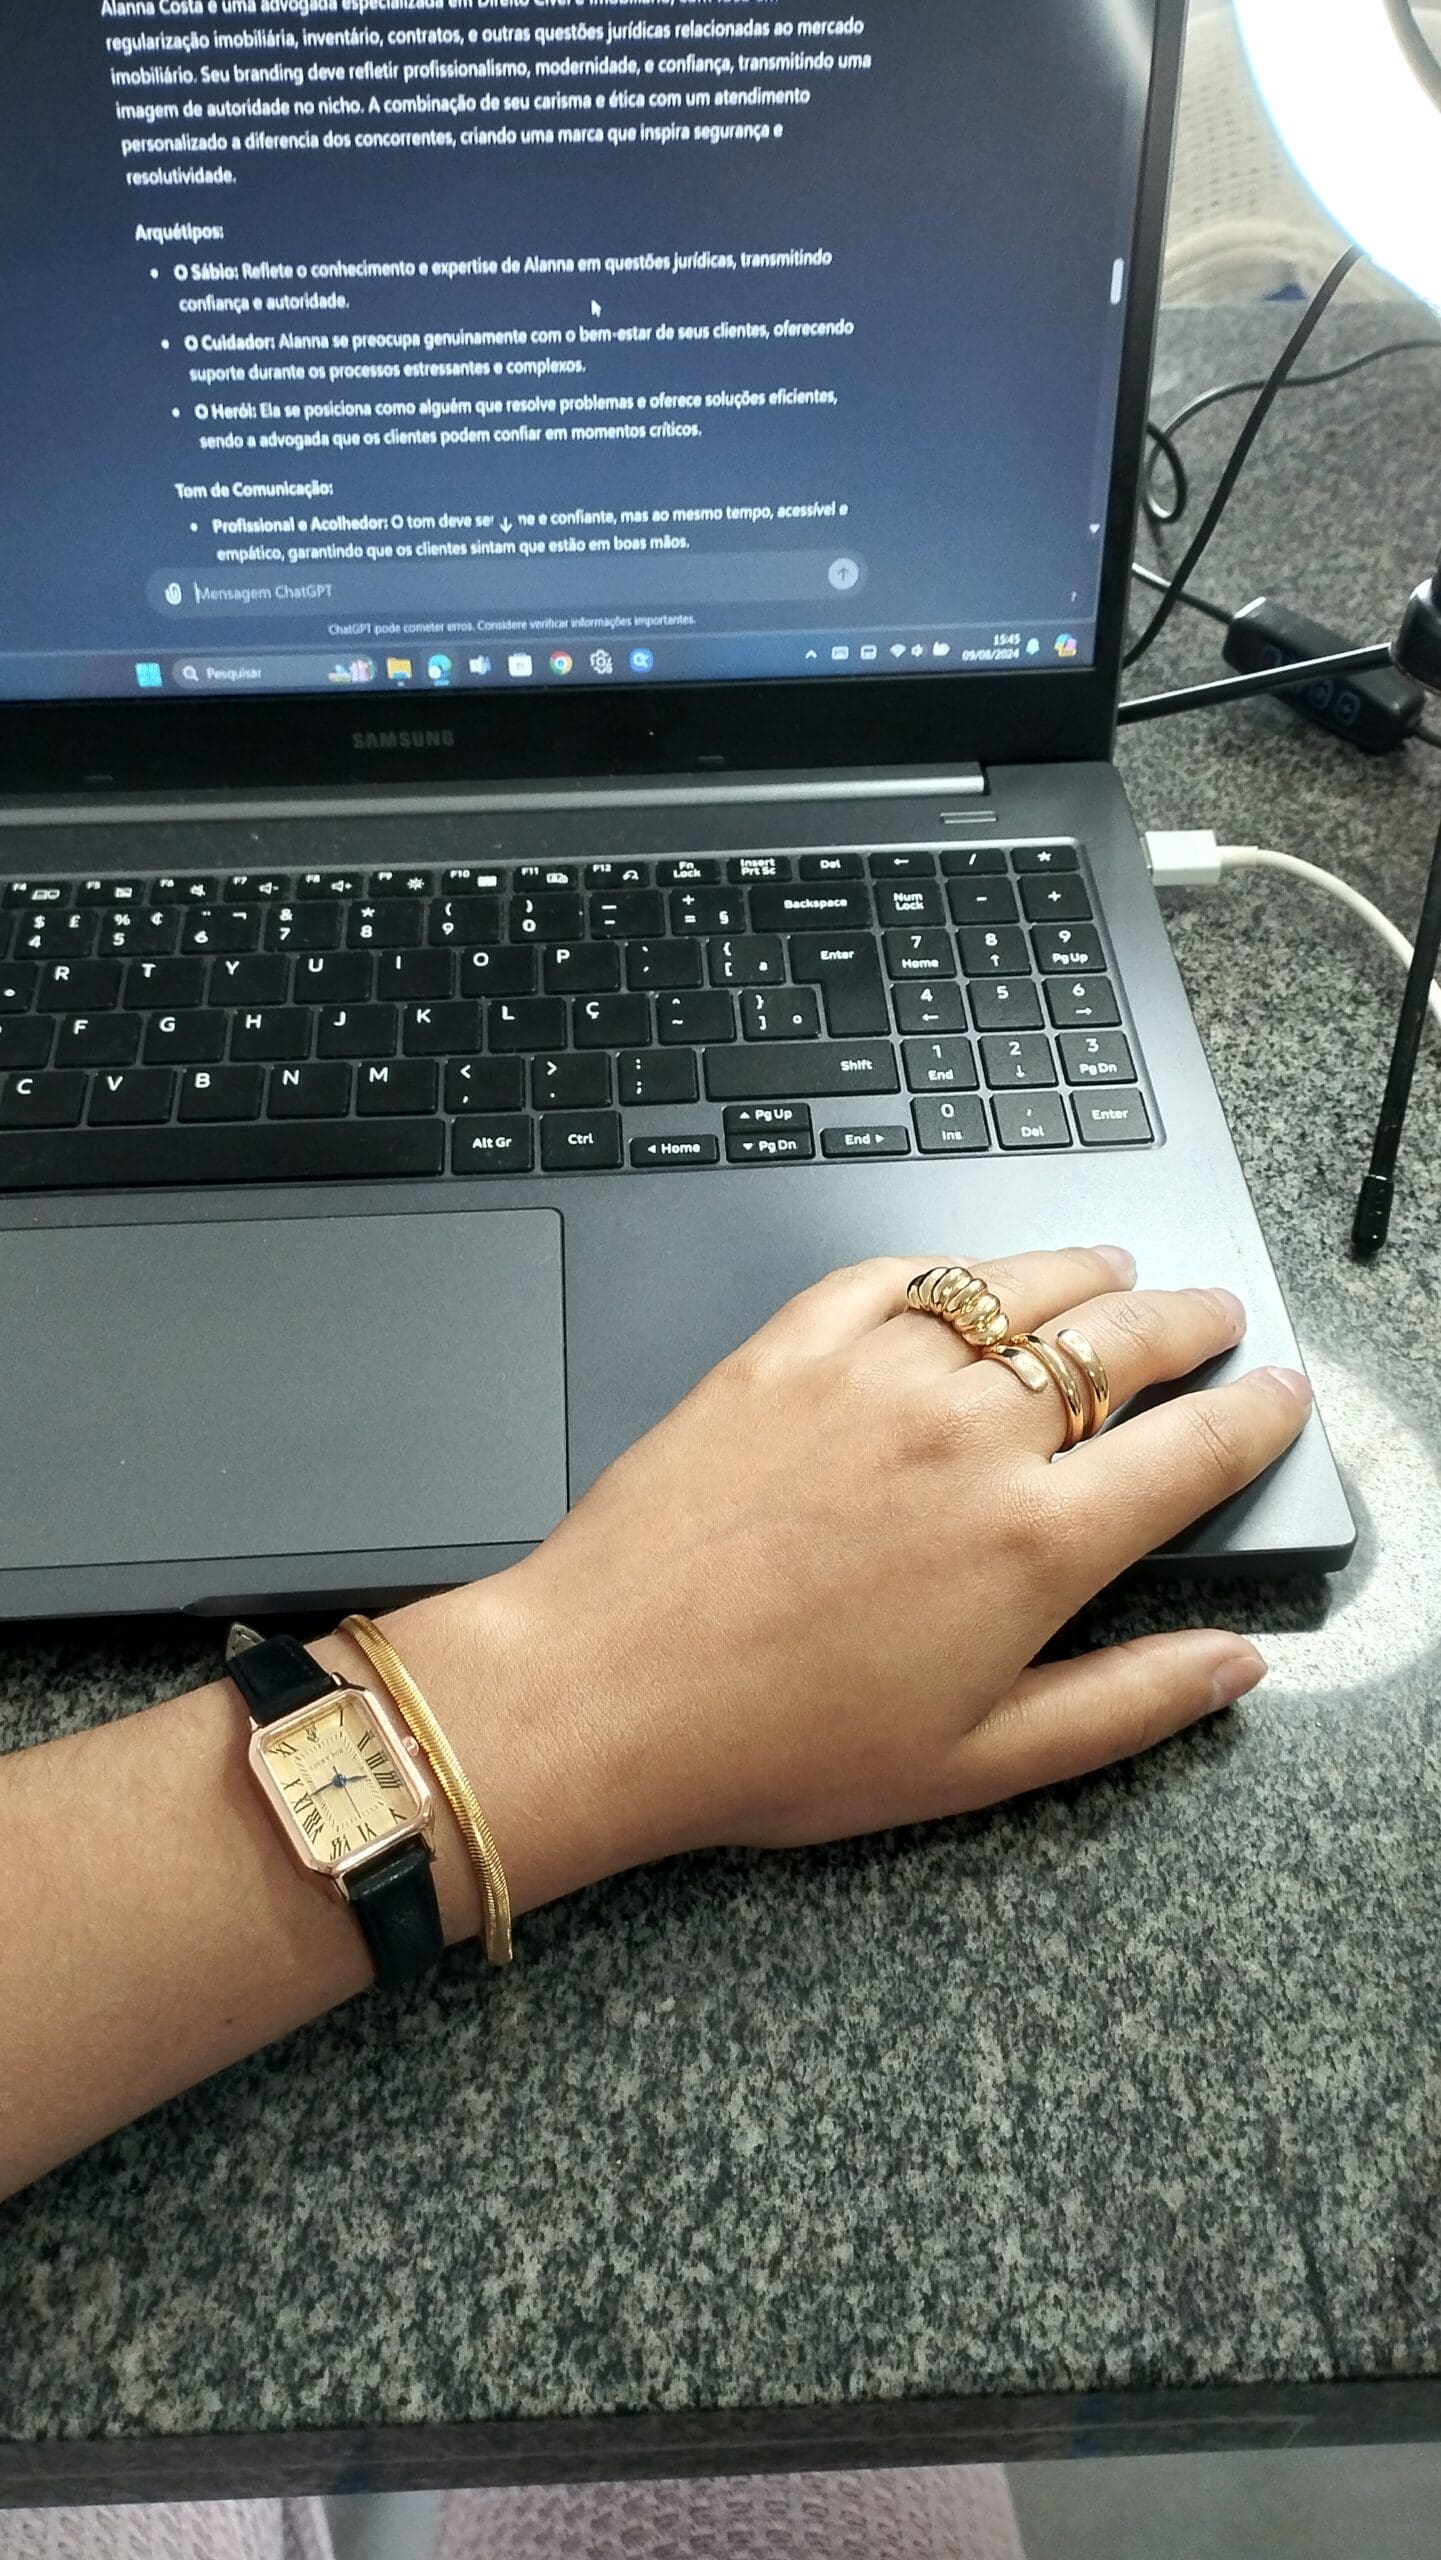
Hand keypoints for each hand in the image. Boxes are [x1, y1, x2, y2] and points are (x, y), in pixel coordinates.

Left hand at [379, 1246, 1311, 1922]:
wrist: (602, 1689)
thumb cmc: (777, 1744)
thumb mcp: (979, 1762)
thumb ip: (1127, 1704)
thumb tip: (1235, 1665)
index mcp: (1033, 1542)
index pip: (1194, 1449)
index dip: (1256, 1417)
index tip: (1279, 1397)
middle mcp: (967, 1435)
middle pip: (1122, 1342)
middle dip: (1191, 1320)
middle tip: (1216, 1314)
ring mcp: (872, 1375)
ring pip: (1015, 1287)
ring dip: (1086, 1274)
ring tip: (1116, 1271)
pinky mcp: (785, 1349)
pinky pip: (891, 1276)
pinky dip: (948, 1268)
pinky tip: (963, 1277)